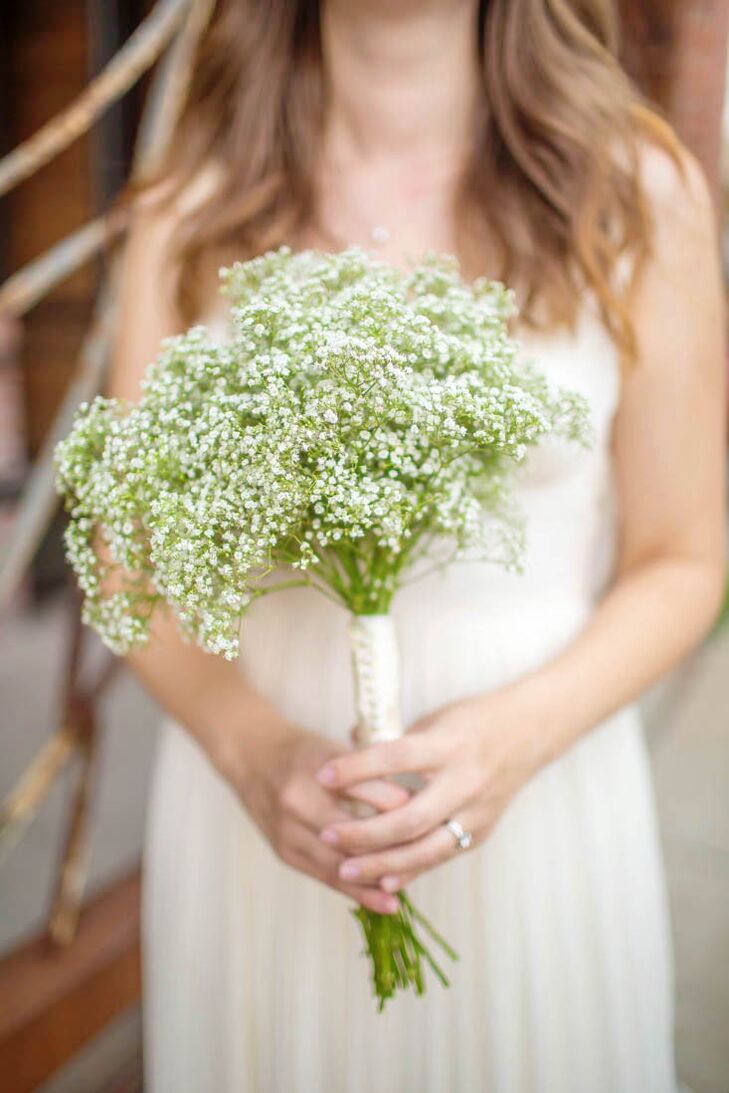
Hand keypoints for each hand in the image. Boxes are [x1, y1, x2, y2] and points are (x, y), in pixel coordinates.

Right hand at [215, 711, 408, 914]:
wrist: (252, 757)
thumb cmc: (303, 752)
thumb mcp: (335, 750)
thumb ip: (367, 776)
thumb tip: (408, 805)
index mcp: (314, 770)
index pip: (363, 795)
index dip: (397, 809)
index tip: (428, 818)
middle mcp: (297, 802)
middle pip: (350, 838)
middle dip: (388, 852)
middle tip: (424, 861)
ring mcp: (287, 831)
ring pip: (337, 865)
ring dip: (372, 882)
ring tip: (402, 896)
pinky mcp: (284, 852)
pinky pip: (324, 877)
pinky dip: (354, 890)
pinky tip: (380, 900)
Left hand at [314, 687, 545, 892]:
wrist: (530, 732)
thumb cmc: (474, 720)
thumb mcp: (434, 719)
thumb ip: (395, 740)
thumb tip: (347, 746)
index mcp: (449, 745)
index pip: (395, 757)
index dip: (357, 768)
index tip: (322, 776)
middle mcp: (465, 781)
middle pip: (408, 817)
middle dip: (363, 832)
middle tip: (327, 836)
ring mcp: (477, 812)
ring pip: (426, 849)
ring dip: (382, 864)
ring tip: (345, 869)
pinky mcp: (482, 832)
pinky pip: (441, 857)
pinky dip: (411, 870)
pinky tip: (382, 881)